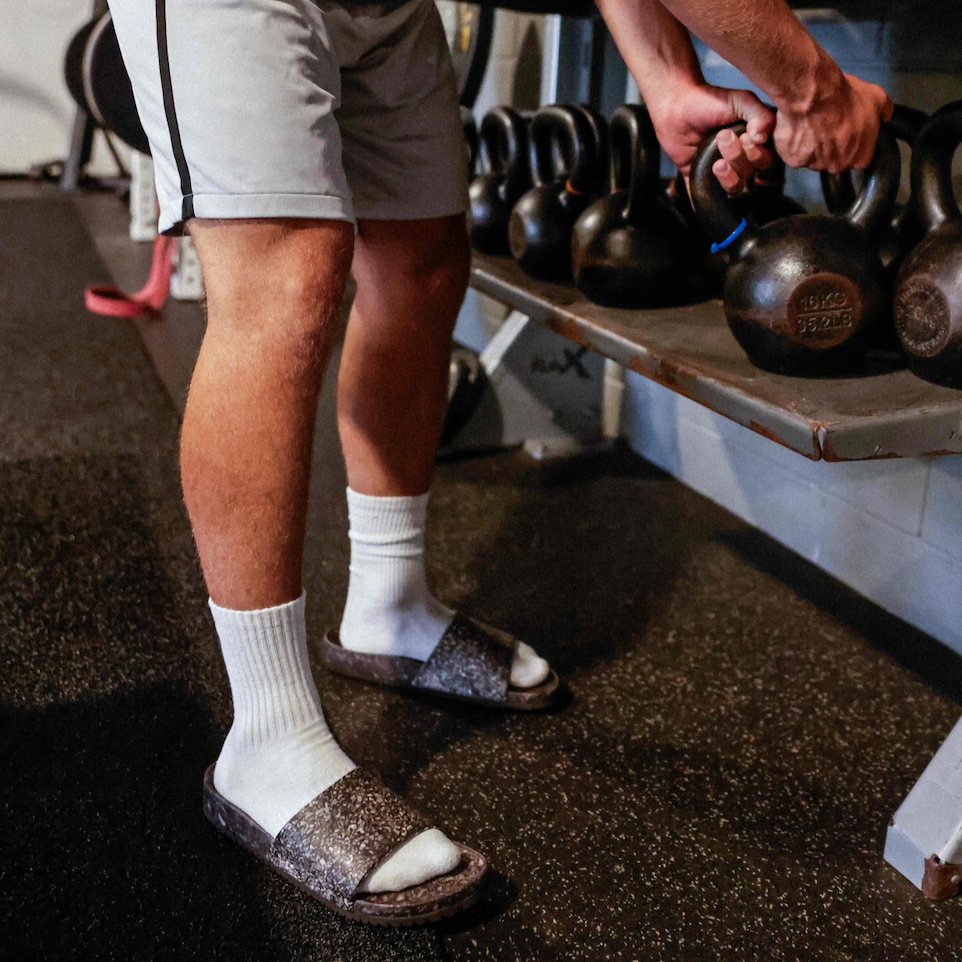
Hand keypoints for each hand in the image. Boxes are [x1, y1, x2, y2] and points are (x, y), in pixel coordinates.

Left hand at [646, 82, 776, 191]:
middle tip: (722, 137)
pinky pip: (703, 196)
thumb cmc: (711, 100)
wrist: (677, 104)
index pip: (764, 161)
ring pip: (733, 188)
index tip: (745, 136)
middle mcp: (738, 159)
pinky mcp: (697, 176)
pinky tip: (703, 206)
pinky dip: (704, 204)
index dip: (756, 154)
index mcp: (752, 143)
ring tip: (716, 163)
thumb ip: (760, 114)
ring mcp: (718, 169)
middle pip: (749, 174)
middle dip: (738, 158)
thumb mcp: (741, 101)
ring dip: (727, 177)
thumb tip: (762, 138)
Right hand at [774, 71, 893, 171]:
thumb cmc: (845, 98)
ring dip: (812, 146)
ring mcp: (815, 164)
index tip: (849, 135)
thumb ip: (884, 110)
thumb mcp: (876, 97)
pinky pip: (795, 154)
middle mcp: (838, 165)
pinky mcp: (795, 160)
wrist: (814, 96)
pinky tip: (798, 129)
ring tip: (811, 125)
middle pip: (835, 161)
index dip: (854, 147)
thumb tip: (887, 115)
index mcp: (860, 156)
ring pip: (814, 159)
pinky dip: (795, 144)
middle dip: (832, 148)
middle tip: (828, 127)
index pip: (860, 160)